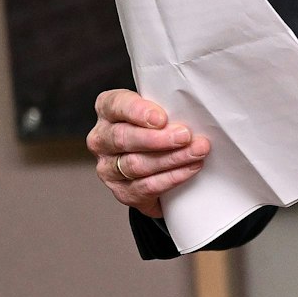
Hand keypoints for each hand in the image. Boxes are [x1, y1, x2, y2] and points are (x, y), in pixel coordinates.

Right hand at [87, 89, 210, 219]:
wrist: (156, 165)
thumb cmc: (158, 128)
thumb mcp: (159, 110)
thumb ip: (167, 107)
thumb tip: (193, 111)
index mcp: (108, 110)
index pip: (114, 105)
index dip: (137, 111)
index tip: (161, 118)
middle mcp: (102, 139)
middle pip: (123, 138)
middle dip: (158, 139)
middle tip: (184, 136)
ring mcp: (108, 168)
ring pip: (136, 164)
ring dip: (171, 158)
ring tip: (196, 152)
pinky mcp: (122, 191)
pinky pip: (146, 186)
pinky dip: (171, 178)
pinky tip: (188, 169)